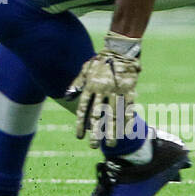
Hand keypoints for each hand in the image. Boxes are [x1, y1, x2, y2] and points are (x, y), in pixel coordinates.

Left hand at [67, 34, 140, 148]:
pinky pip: (128, 109)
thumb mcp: (85, 69)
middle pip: (98, 116)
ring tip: (110, 144)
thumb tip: (65, 97)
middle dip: (95, 133)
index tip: (79, 136)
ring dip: (111, 132)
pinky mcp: (129, 90)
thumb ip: (76, 84)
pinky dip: (127, 121)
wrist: (120, 49)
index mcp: (91, 86)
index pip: (83, 109)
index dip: (80, 123)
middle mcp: (103, 91)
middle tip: (92, 146)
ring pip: (113, 116)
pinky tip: (125, 132)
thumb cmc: (101, 59)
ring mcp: (116, 91)